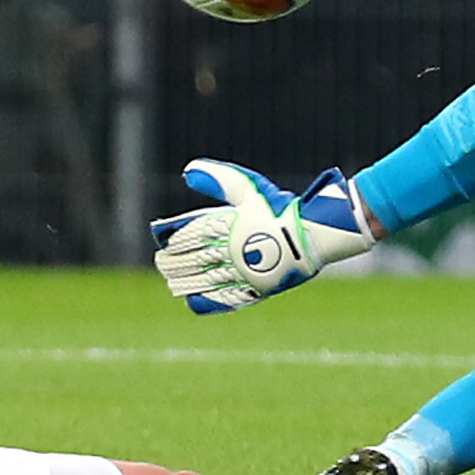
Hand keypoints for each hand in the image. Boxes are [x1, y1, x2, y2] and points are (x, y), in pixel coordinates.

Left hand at [152, 162, 376, 312]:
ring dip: (184, 282)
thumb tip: (187, 172)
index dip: (175, 240)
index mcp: (228, 226)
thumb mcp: (247, 187)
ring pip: (205, 280)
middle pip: (195, 259)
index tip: (164, 243)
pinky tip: (192, 301)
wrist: (312, 233)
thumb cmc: (278, 207)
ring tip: (171, 282)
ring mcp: (243, 273)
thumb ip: (217, 179)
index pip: (192, 235)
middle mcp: (232, 251)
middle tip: (162, 264)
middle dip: (174, 263)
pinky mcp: (256, 289)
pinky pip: (225, 299)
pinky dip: (206, 301)